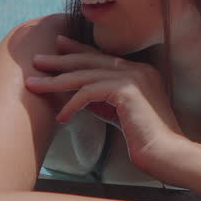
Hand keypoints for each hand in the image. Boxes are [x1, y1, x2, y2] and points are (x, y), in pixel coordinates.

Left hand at [26, 35, 184, 174]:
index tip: (58, 46)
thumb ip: (104, 99)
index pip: (102, 56)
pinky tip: (60, 117)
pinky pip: (89, 93)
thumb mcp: (120, 113)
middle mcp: (137, 69)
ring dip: (56, 81)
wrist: (166, 154)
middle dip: (60, 60)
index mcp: (139, 71)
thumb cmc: (145, 140)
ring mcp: (133, 77)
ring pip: (85, 75)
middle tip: (37, 60)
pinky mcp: (126, 91)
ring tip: (34, 85)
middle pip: (90, 60)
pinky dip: (71, 104)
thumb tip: (78, 94)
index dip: (78, 50)